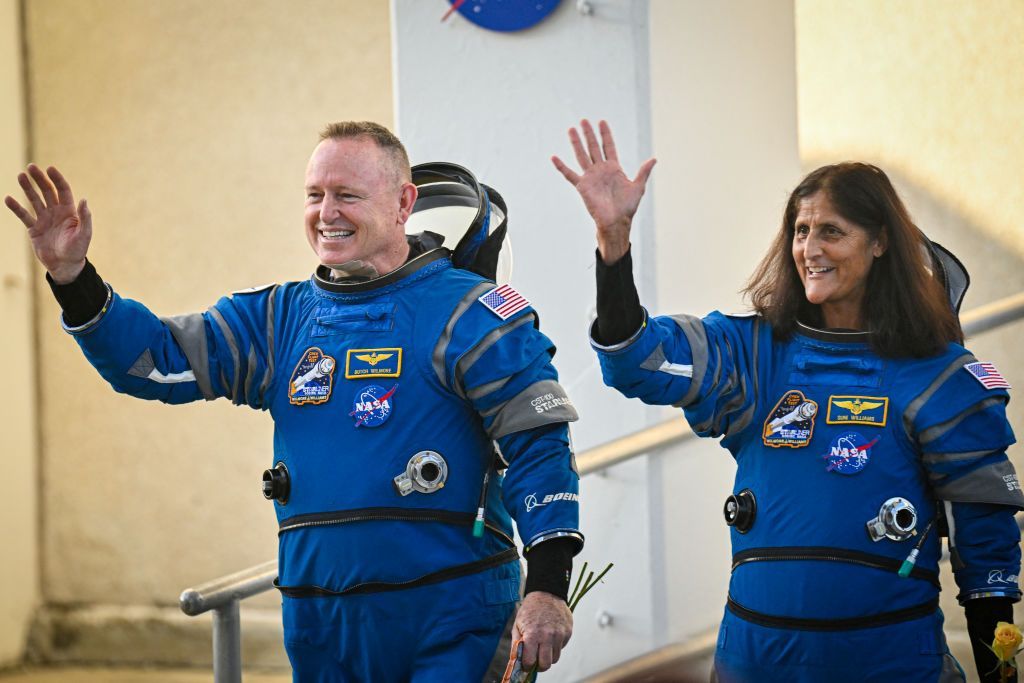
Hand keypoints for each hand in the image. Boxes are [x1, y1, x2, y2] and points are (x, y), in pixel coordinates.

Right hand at [5, 164, 90, 283]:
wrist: (65, 266)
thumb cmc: (77, 250)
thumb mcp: (84, 234)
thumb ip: (85, 217)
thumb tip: (84, 199)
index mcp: (69, 211)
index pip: (63, 191)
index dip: (57, 179)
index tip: (50, 168)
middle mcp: (56, 212)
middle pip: (47, 191)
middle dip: (39, 179)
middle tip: (31, 167)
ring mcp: (44, 219)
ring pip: (34, 200)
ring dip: (27, 188)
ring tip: (20, 176)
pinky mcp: (34, 229)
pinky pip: (24, 215)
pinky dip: (16, 208)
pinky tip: (8, 198)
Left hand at [511, 590, 572, 672]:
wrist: (546, 592)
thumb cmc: (529, 610)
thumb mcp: (518, 625)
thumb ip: (517, 644)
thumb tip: (517, 662)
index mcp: (533, 635)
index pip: (531, 662)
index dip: (527, 665)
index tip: (526, 664)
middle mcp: (548, 636)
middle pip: (546, 664)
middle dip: (540, 666)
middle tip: (536, 661)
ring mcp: (560, 634)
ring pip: (556, 658)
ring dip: (549, 656)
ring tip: (543, 645)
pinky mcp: (568, 632)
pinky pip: (562, 647)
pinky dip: (556, 645)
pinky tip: (551, 635)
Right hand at [551, 119, 655, 263]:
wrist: (616, 222)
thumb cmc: (627, 207)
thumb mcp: (638, 187)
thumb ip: (644, 172)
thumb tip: (654, 159)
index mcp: (614, 168)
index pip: (608, 146)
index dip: (605, 135)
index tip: (601, 122)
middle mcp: (601, 170)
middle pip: (593, 147)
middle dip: (589, 134)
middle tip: (583, 120)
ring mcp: (590, 177)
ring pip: (582, 155)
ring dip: (576, 142)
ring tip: (571, 129)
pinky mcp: (582, 186)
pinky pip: (569, 174)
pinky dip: (561, 166)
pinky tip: (554, 157)